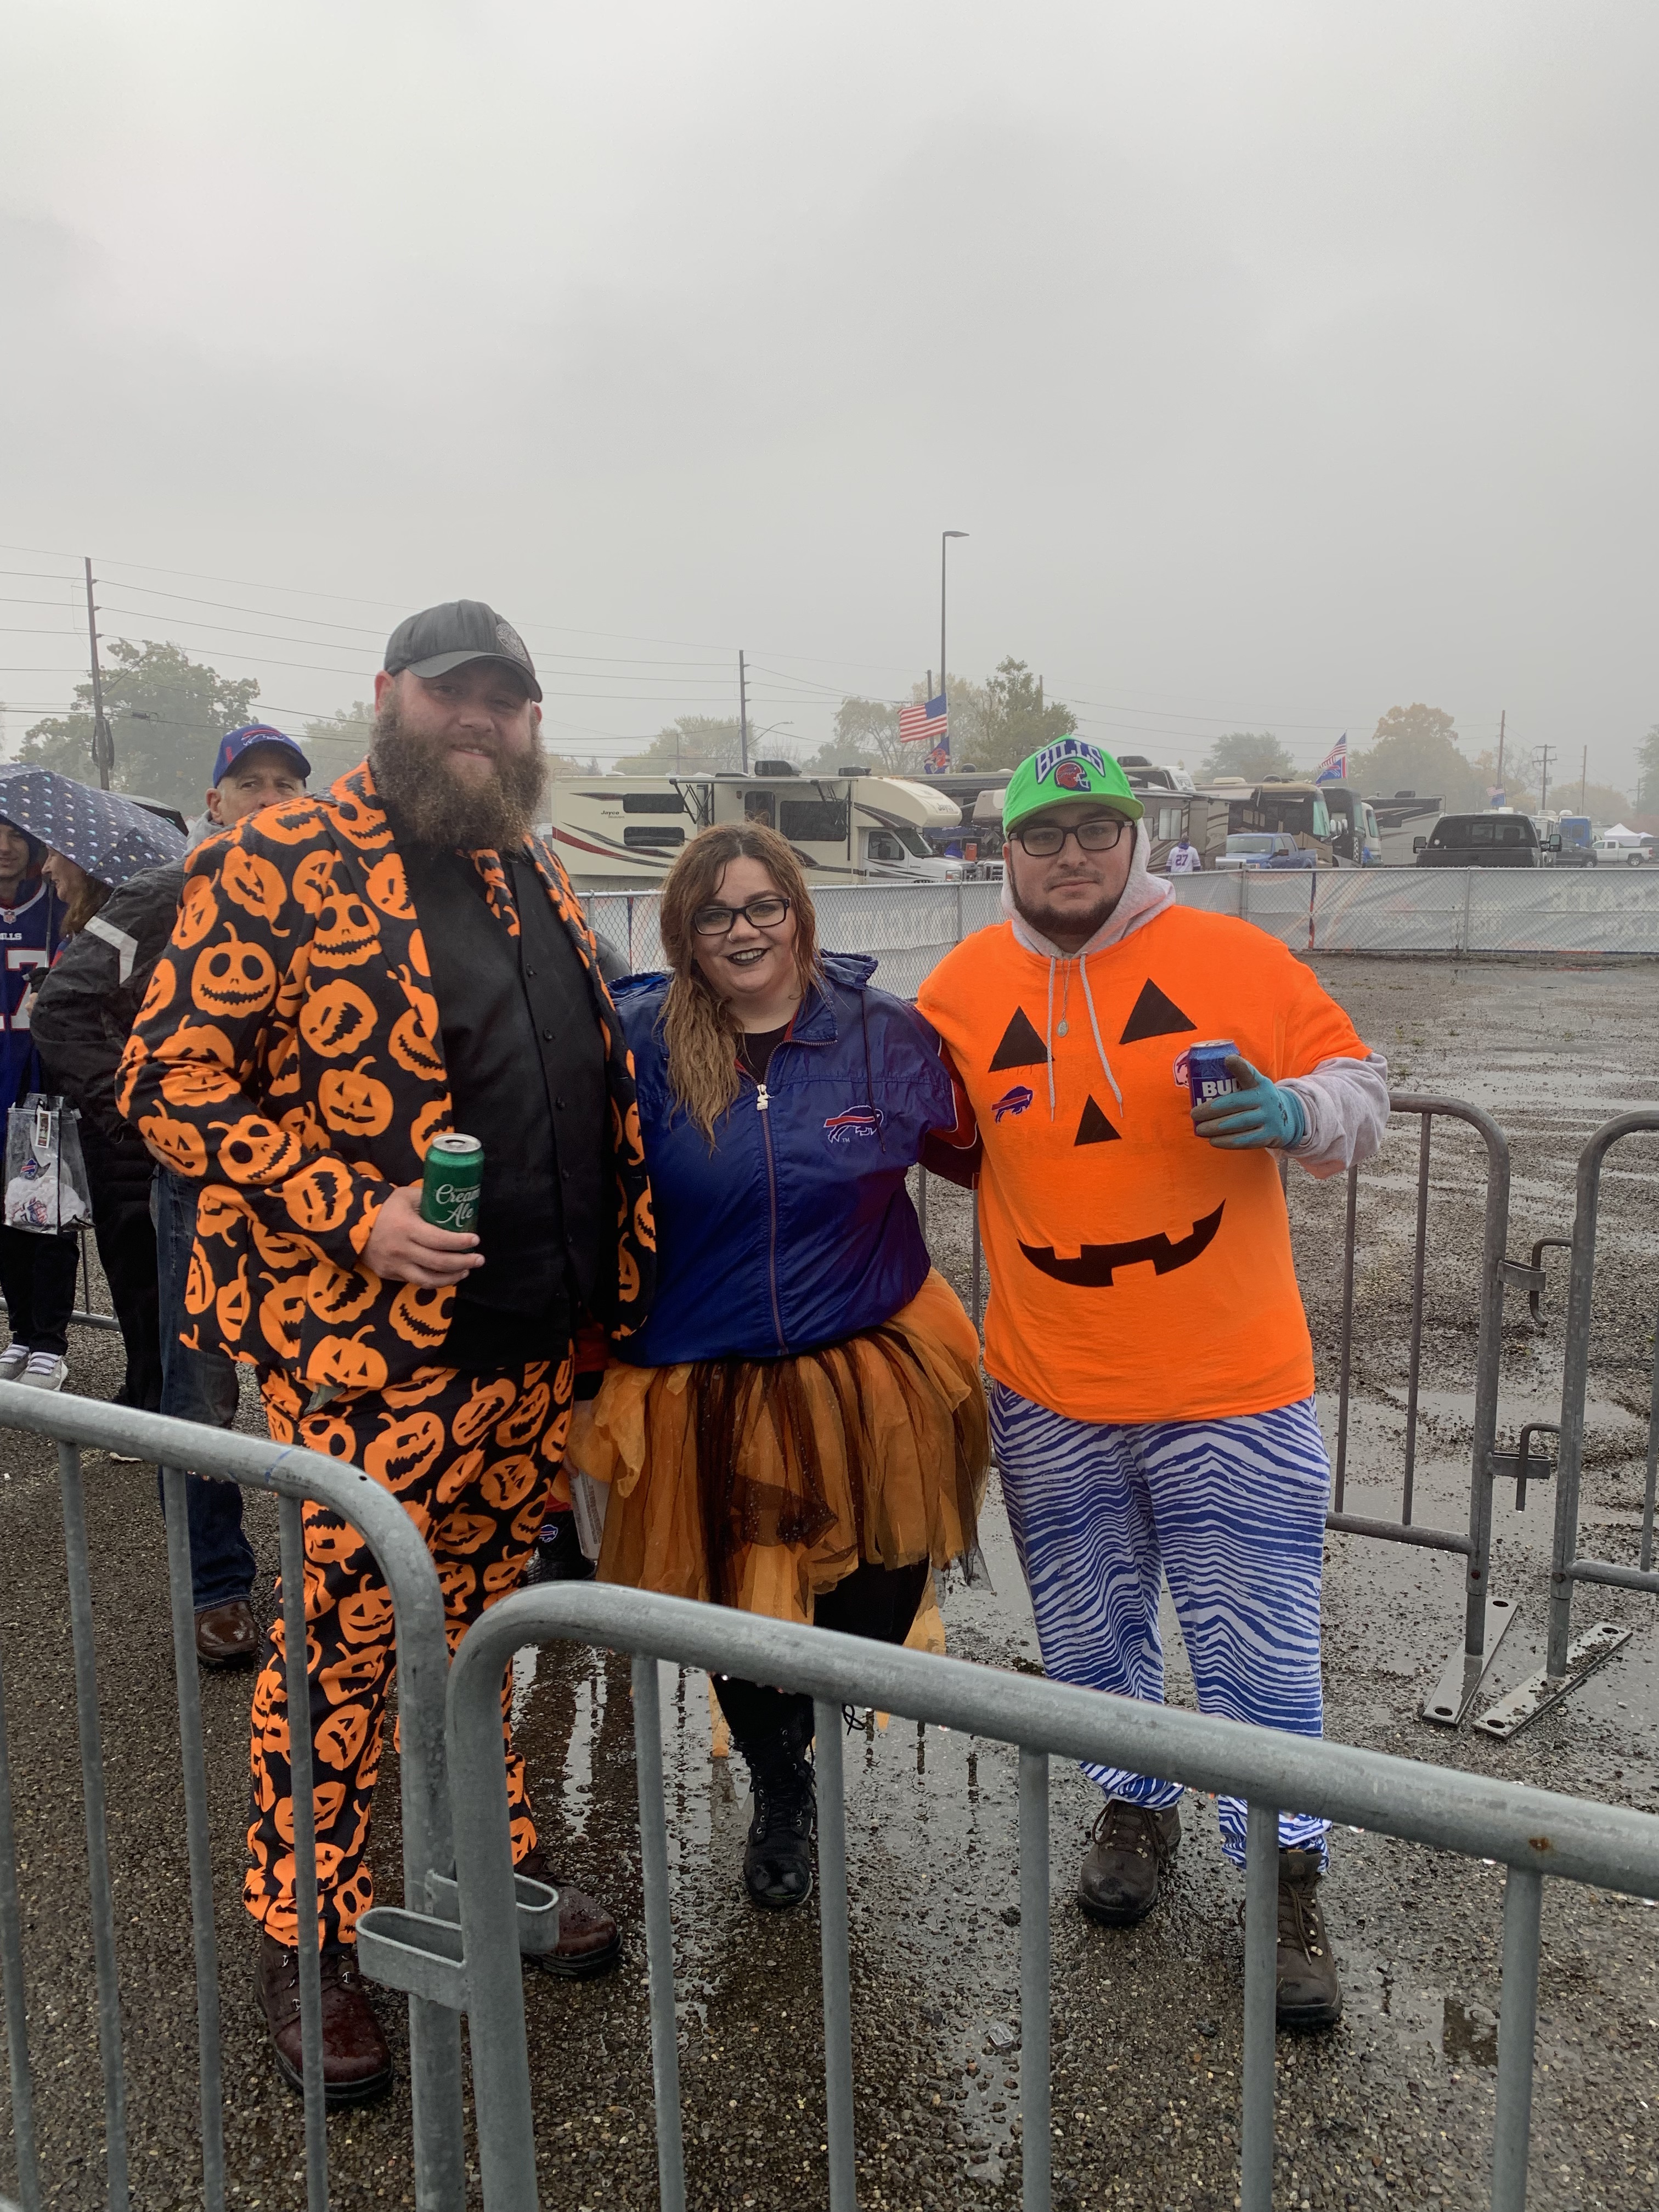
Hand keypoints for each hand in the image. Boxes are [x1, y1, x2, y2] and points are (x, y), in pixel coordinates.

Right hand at [362, 1182, 482, 1285]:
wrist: (352, 1225)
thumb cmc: (384, 1208)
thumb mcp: (406, 1196)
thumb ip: (428, 1199)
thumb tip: (453, 1203)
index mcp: (407, 1228)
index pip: (438, 1239)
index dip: (459, 1242)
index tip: (475, 1240)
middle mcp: (401, 1250)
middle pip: (438, 1262)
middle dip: (463, 1262)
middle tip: (479, 1259)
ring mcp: (395, 1266)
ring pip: (428, 1280)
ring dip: (451, 1277)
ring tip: (466, 1271)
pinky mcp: (390, 1275)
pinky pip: (416, 1282)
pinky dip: (434, 1281)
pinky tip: (446, 1275)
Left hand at [1191, 1055, 1306, 1149]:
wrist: (1287, 1119)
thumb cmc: (1260, 1100)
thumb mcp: (1255, 1085)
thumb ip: (1239, 1077)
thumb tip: (1215, 1066)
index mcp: (1260, 1084)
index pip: (1249, 1074)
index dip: (1240, 1067)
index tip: (1228, 1060)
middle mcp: (1266, 1099)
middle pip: (1235, 1104)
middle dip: (1211, 1110)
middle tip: (1194, 1115)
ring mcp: (1270, 1118)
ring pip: (1239, 1123)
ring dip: (1216, 1128)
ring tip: (1200, 1130)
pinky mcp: (1269, 1135)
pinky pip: (1245, 1140)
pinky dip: (1227, 1142)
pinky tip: (1213, 1141)